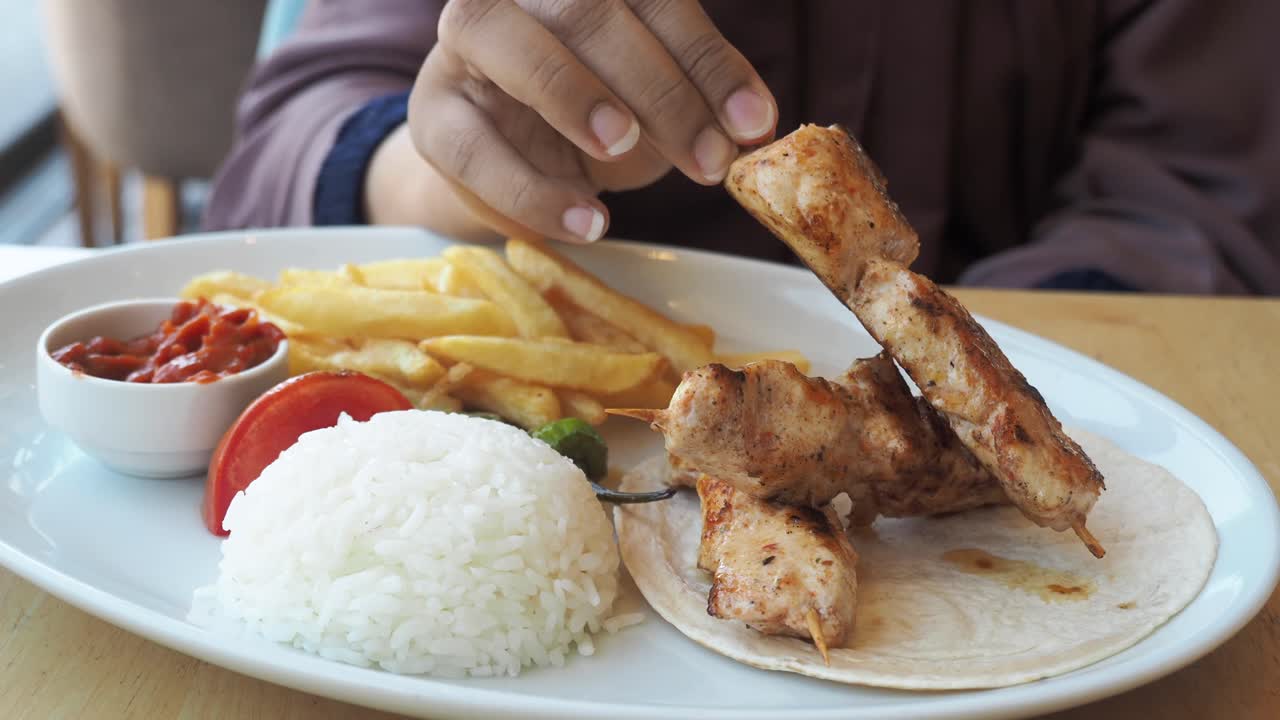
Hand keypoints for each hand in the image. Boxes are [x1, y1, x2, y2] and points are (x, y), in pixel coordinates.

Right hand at [406, 0, 776, 242]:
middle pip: (587, 12)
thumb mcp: (651, 102)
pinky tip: (588, 221)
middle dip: (659, 89)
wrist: (503, 160)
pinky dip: (534, 190)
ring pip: (517, 47)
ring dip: (578, 99)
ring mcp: (468, 43)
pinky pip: (475, 147)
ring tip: (624, 151)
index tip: (754, 121)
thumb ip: (693, 100)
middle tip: (709, 157)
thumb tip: (749, 130)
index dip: (709, 60)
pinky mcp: (434, 114)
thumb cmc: (590, 115)